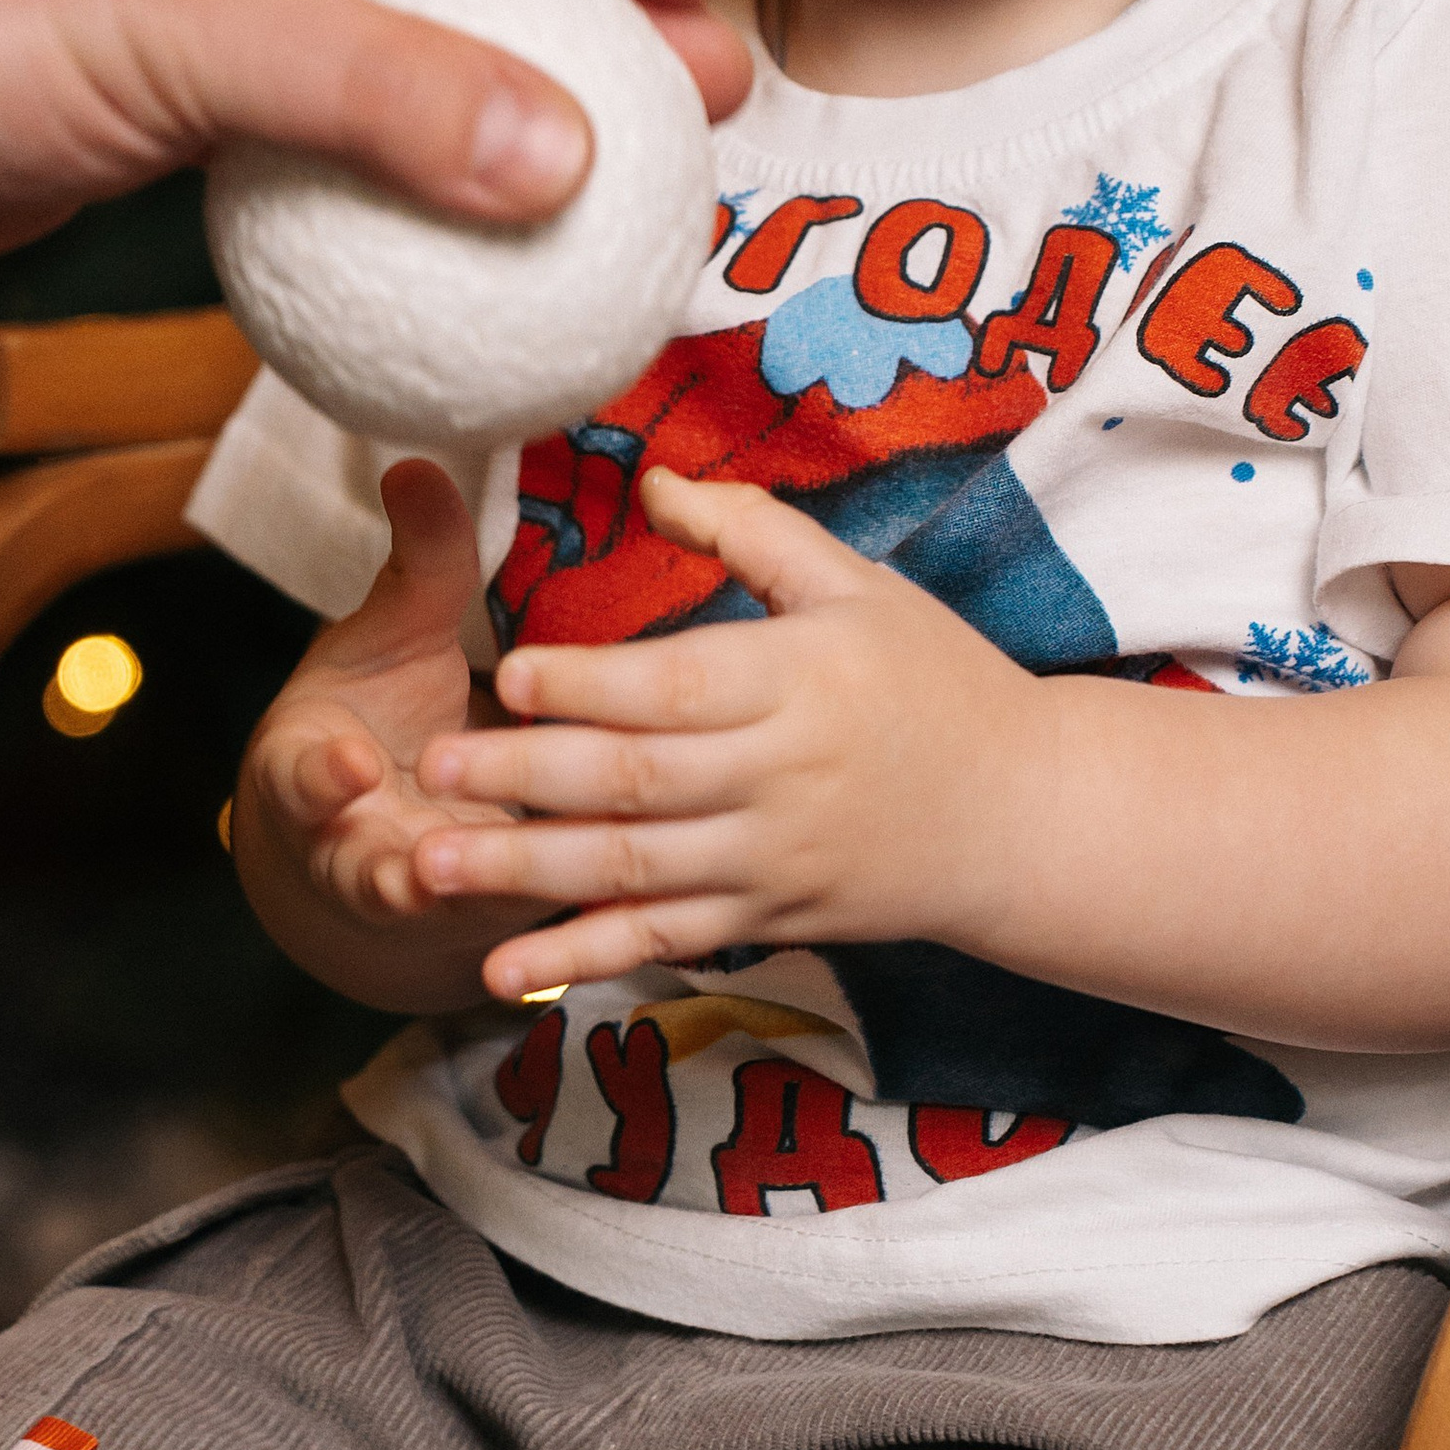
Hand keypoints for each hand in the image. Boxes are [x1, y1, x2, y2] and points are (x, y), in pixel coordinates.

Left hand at [0, 0, 748, 280]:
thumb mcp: (187, 30)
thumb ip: (389, 90)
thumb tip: (566, 162)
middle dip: (586, 1)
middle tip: (694, 100)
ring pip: (399, 23)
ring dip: (505, 100)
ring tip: (614, 182)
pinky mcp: (163, 84)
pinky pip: (324, 118)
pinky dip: (401, 172)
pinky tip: (472, 240)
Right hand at [240, 460, 516, 935]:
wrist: (382, 829)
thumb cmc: (383, 714)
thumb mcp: (392, 636)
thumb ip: (417, 566)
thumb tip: (419, 464)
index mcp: (314, 777)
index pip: (299, 781)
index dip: (317, 779)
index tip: (340, 766)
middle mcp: (358, 850)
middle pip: (366, 874)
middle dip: (394, 873)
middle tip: (420, 867)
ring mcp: (422, 901)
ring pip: (448, 917)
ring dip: (482, 912)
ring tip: (526, 902)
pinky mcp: (490, 927)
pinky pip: (522, 938)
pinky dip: (558, 936)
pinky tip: (624, 915)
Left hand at [408, 465, 1037, 999]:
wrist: (1023, 817)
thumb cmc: (936, 680)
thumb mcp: (860, 587)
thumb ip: (752, 532)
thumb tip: (652, 478)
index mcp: (800, 681)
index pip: (679, 686)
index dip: (591, 683)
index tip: (507, 671)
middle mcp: (781, 778)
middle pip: (639, 781)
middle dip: (526, 777)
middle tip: (429, 770)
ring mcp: (771, 862)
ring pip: (634, 870)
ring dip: (526, 874)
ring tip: (426, 867)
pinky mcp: (765, 921)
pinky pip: (663, 942)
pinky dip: (582, 960)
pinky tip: (503, 972)